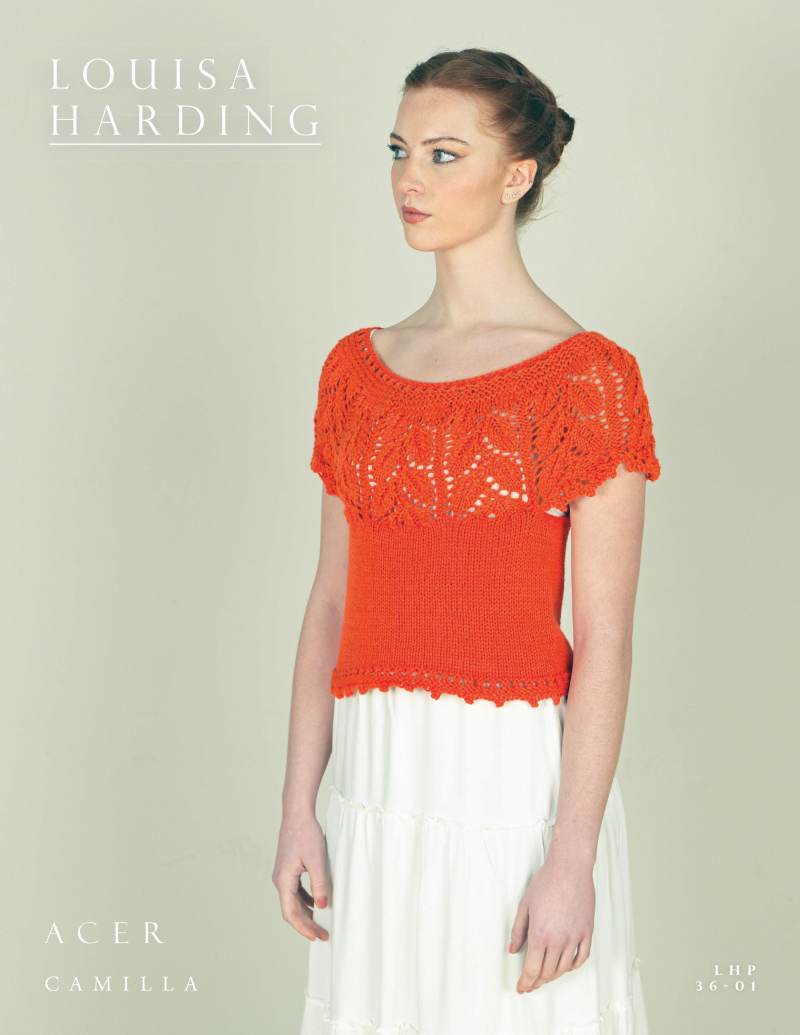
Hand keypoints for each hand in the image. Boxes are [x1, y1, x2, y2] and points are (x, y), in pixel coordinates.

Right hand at [272, 810, 330, 941]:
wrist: (297, 814)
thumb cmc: (306, 834)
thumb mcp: (317, 861)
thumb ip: (320, 885)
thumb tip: (322, 907)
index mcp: (283, 880)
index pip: (291, 913)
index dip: (304, 928)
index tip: (317, 936)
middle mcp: (279, 880)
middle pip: (291, 910)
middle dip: (306, 924)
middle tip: (323, 934)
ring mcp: (283, 874)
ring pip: (293, 901)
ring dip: (305, 913)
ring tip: (320, 922)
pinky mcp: (288, 868)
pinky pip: (295, 891)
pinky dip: (305, 900)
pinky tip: (315, 903)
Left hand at [508, 854, 594, 993]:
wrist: (570, 868)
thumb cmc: (547, 881)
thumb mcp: (525, 905)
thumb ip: (518, 931)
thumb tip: (513, 949)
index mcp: (539, 934)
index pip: (531, 969)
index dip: (525, 982)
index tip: (522, 988)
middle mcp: (558, 940)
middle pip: (547, 972)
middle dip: (537, 981)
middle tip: (530, 983)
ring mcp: (574, 937)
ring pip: (564, 968)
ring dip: (553, 975)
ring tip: (545, 975)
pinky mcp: (587, 932)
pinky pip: (581, 958)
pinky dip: (572, 966)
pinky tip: (566, 966)